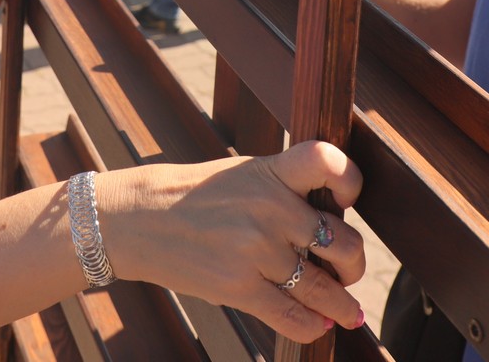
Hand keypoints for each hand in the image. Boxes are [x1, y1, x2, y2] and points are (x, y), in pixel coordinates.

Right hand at [100, 142, 365, 341]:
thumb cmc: (192, 196)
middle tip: (346, 272)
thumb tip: (328, 230)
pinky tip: (317, 325)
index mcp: (271, 171)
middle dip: (352, 264)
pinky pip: (293, 317)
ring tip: (347, 311)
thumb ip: (282, 191)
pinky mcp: (239, 287)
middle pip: (342, 242)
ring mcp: (256, 250)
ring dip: (341, 305)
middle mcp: (270, 208)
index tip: (346, 201)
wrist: (137, 219)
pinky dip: (312, 326)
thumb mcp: (240, 175)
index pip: (329, 162)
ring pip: (323, 287)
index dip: (351, 181)